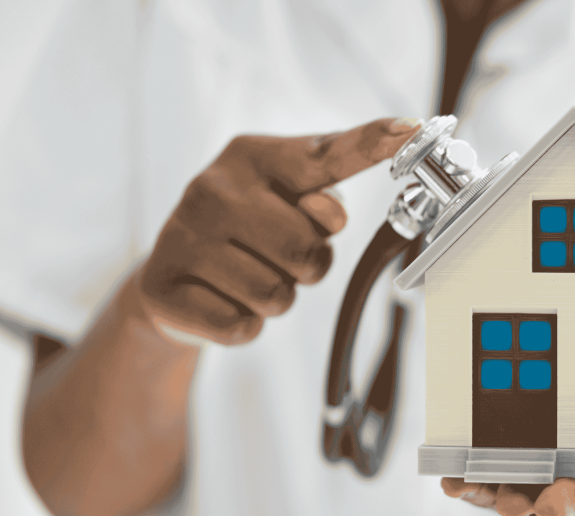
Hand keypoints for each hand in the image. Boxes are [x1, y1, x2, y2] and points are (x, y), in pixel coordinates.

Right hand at [137, 118, 420, 343]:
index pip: (326, 154)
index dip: (374, 142)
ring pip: (276, 295)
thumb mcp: (287, 205)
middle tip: (274, 257)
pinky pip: (241, 326)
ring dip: (275, 299)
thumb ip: (323, 201)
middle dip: (305, 268)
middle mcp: (213, 186)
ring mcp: (182, 235)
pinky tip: (222, 299)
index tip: (414, 129)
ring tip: (246, 276)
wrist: (169, 274)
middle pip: (308, 250)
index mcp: (255, 156)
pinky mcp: (161, 286)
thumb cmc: (248, 232)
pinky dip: (243, 325)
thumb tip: (331, 211)